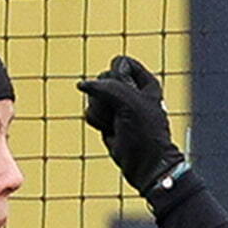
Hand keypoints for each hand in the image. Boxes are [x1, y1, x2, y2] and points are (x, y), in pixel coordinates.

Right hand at [76, 55, 187, 195]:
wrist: (144, 165)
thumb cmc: (145, 133)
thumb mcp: (130, 102)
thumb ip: (106, 86)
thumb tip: (82, 85)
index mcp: (146, 82)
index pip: (121, 62)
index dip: (119, 76)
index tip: (128, 93)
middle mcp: (131, 91)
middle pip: (104, 78)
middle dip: (107, 97)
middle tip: (121, 113)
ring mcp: (117, 106)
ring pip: (95, 95)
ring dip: (102, 111)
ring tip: (117, 124)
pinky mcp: (106, 120)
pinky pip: (91, 111)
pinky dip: (97, 121)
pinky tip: (109, 131)